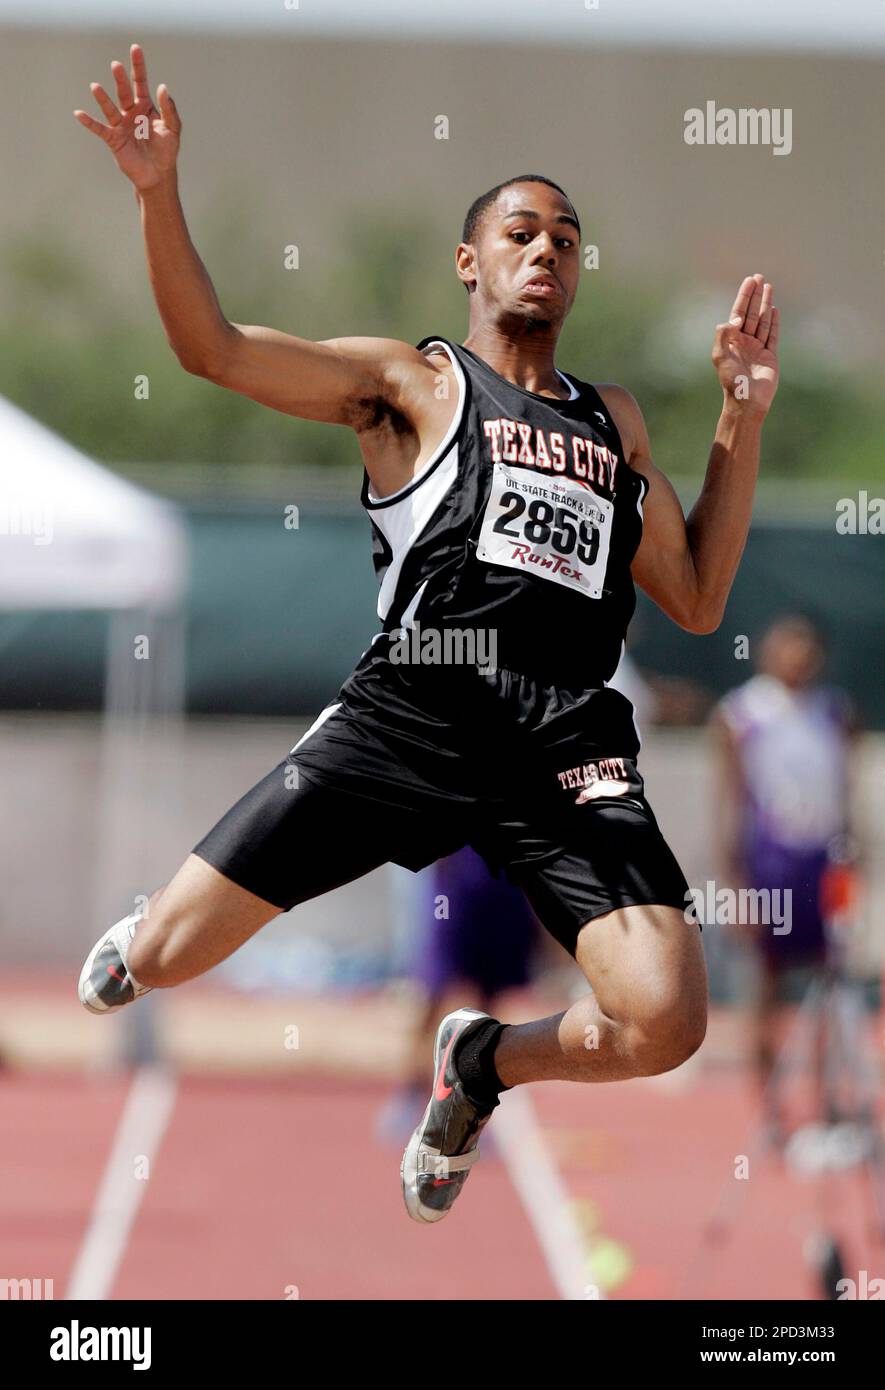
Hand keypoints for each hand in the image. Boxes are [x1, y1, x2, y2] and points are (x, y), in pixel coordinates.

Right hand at [73, 43, 180, 190]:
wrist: (158, 175)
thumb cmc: (167, 151)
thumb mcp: (173, 129)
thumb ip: (169, 109)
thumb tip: (162, 86)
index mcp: (146, 106)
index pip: (140, 82)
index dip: (138, 66)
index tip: (135, 48)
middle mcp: (131, 112)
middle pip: (124, 91)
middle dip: (120, 79)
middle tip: (116, 65)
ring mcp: (121, 125)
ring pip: (110, 108)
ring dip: (103, 98)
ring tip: (95, 86)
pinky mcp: (114, 139)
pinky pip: (99, 128)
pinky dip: (89, 122)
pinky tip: (79, 114)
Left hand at [712, 274, 778, 415]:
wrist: (747, 401)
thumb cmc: (731, 381)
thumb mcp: (720, 357)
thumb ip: (723, 335)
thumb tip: (735, 319)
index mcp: (732, 341)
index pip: (738, 313)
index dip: (743, 297)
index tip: (749, 282)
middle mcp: (744, 342)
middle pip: (751, 313)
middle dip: (755, 295)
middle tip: (759, 277)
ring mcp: (758, 348)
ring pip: (763, 321)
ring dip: (765, 304)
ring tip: (768, 287)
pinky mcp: (770, 356)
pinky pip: (772, 335)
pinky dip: (774, 322)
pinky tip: (774, 309)